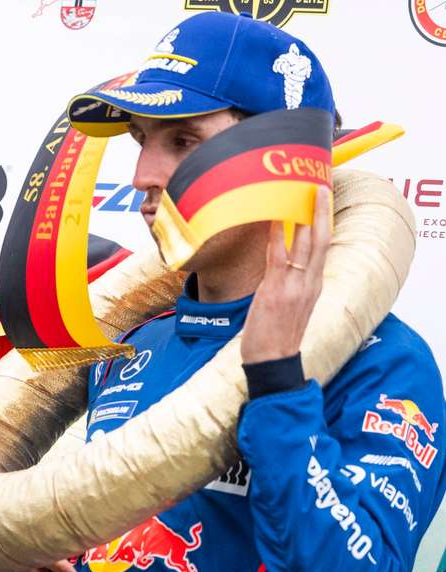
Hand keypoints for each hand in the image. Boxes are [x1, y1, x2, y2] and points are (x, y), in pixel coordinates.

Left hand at [241, 186, 330, 363]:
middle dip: (321, 211)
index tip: (322, 202)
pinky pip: (278, 255)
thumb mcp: (290, 307)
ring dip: (304, 215)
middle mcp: (310, 283)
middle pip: (321, 239)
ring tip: (302, 192)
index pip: (323, 247)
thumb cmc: (276, 336)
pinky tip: (275, 218)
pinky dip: (278, 234)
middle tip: (320, 186)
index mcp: (315, 286)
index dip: (324, 223)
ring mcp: (295, 285)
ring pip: (306, 243)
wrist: (272, 361)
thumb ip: (289, 284)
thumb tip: (278, 267)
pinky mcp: (276, 289)